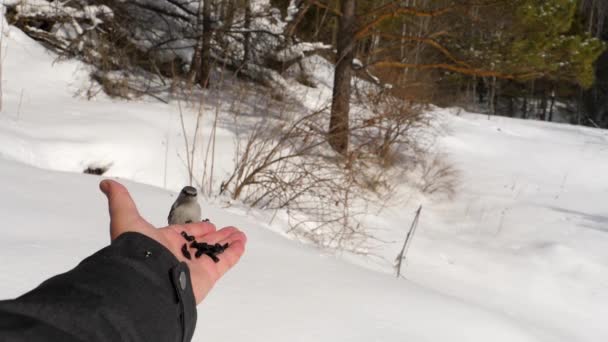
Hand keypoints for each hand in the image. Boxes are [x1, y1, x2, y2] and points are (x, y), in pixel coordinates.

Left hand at [99, 180, 246, 303]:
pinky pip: (224, 262)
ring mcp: (194, 266)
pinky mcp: (207, 275)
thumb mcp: (126, 218)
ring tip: (239, 235)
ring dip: (227, 243)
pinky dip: (234, 253)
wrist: (145, 279)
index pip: (184, 234)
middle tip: (228, 230)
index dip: (196, 229)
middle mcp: (179, 255)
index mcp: (163, 243)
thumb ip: (120, 201)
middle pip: (202, 244)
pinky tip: (241, 243)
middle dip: (216, 237)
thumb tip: (106, 184)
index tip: (208, 226)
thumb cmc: (136, 250)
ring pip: (215, 252)